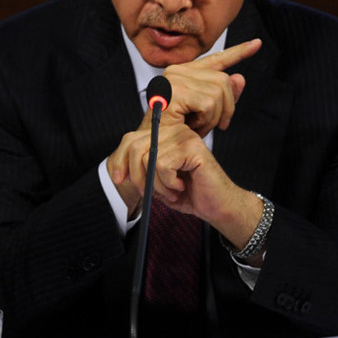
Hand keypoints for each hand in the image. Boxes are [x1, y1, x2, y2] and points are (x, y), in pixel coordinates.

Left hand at [111, 123, 263, 255]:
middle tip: (150, 192)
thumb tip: (118, 168)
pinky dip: (168, 183)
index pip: (130, 139)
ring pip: (149, 159)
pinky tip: (181, 187)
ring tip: (172, 190)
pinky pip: (163, 165)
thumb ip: (140, 170)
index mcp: (165, 135)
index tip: (118, 179)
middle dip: (137, 176)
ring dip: (157, 183)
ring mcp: (185, 136)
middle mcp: (175, 131)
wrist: (219, 206)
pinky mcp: (193, 147)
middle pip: (135, 147)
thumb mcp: (156, 181)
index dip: (119, 159)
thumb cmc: (190, 194)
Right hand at [141, 38, 261, 136]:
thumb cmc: (175, 133)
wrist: (154, 149)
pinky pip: (209, 103)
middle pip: (224, 80)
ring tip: (198, 125)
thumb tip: (240, 78)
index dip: (239, 52)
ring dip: (214, 116)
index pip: (216, 59)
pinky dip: (206, 120)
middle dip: (227, 107)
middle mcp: (177, 71)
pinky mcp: (175, 92)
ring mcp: (174, 79)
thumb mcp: (206, 115)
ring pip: (219, 92)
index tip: (256, 44)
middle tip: (215, 125)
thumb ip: (223, 97)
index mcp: (184, 73)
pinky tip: (192, 125)